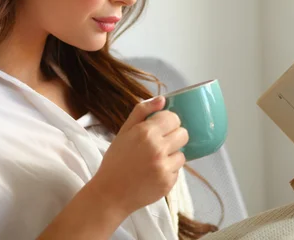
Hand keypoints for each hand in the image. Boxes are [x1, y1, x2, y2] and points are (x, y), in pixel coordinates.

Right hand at [91, 96, 188, 215]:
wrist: (110, 193)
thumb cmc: (116, 160)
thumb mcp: (124, 131)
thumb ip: (142, 111)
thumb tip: (162, 99)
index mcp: (146, 132)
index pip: (173, 118)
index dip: (167, 122)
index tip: (160, 128)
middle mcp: (158, 148)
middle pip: (183, 134)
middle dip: (173, 137)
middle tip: (159, 144)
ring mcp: (164, 167)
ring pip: (182, 153)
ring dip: (172, 155)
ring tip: (155, 160)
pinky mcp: (169, 183)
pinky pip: (178, 170)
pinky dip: (169, 170)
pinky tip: (154, 173)